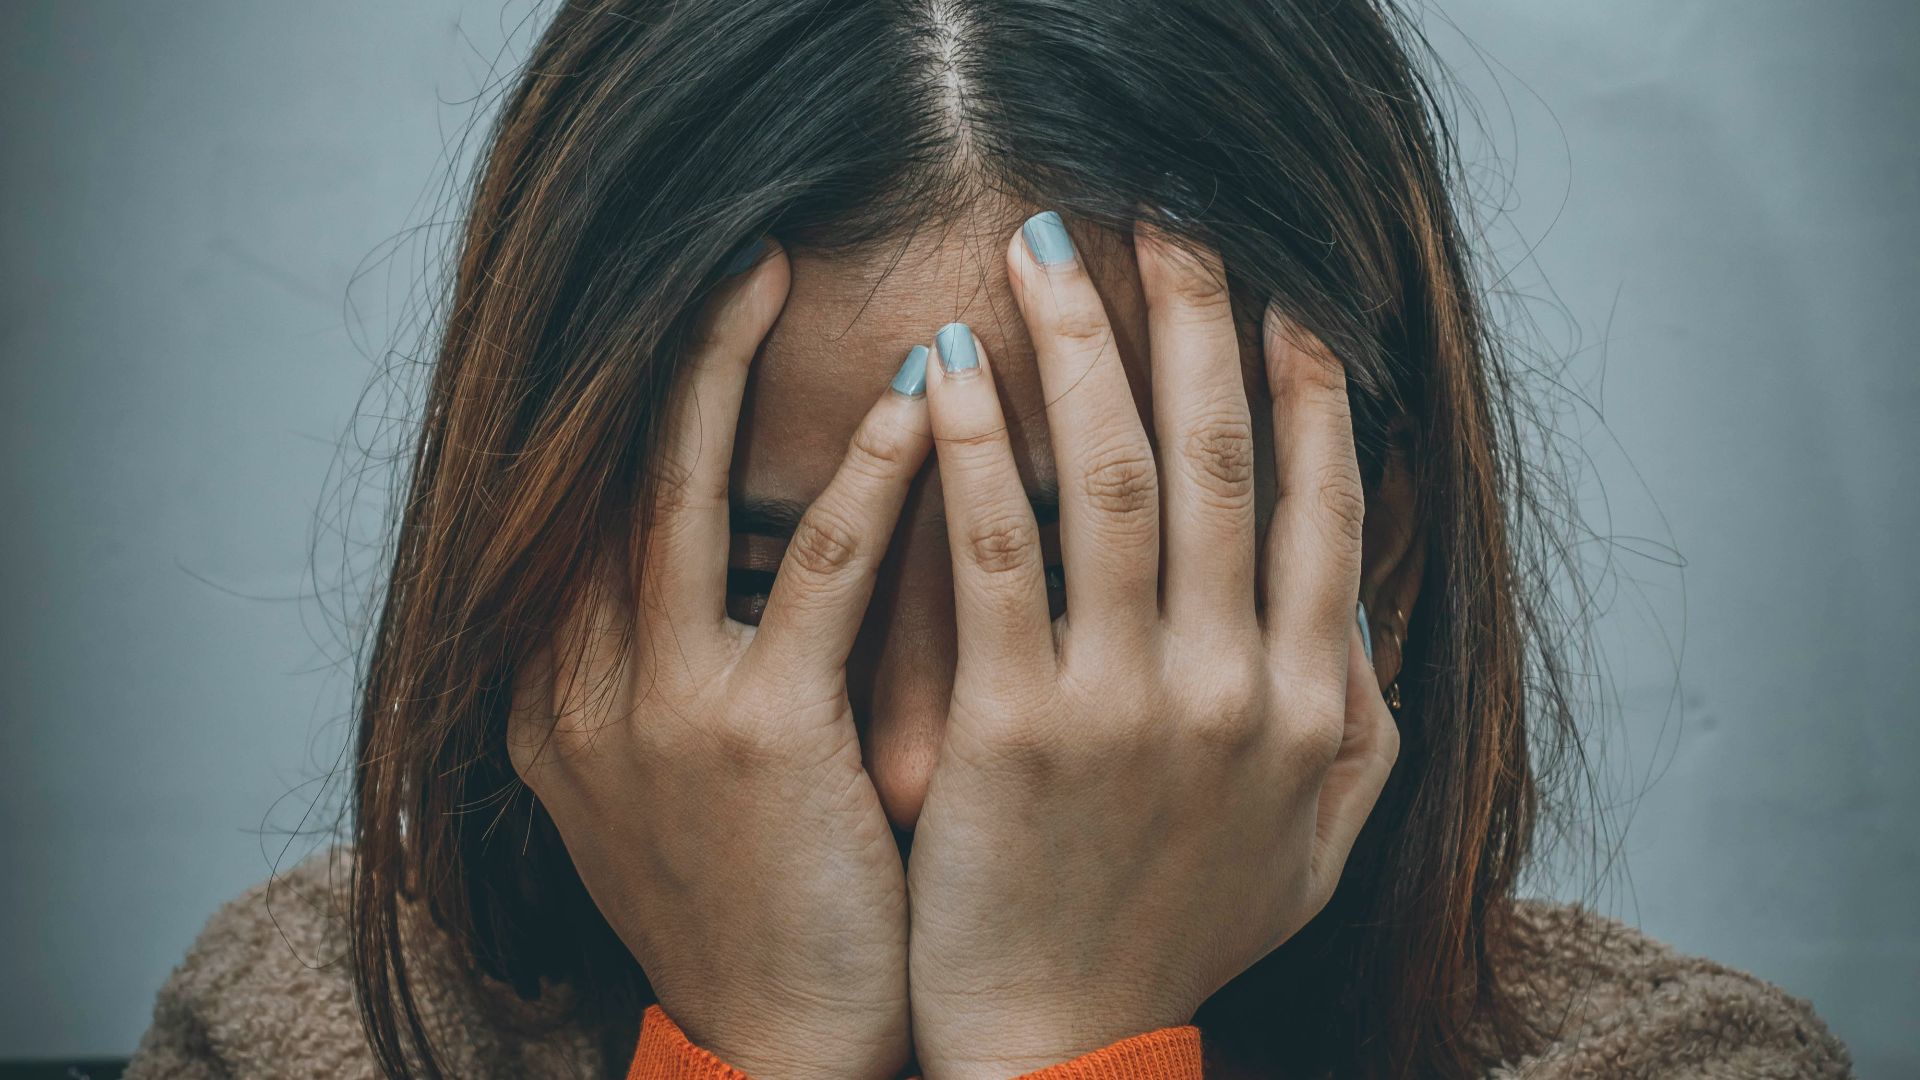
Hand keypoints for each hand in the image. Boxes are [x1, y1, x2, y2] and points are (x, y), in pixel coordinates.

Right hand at [507, 240, 927, 1079]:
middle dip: (665, 355)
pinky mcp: (753, 737)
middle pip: (608, 475)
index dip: (634, 401)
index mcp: (557, 694)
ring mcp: (654, 709)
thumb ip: (673, 665)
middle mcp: (578, 686)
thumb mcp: (672, 781)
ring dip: (726, 373)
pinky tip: (915, 405)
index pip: (584, 509)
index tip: (695, 313)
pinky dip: (865, 481)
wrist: (770, 1049)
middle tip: (734, 252)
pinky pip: (812, 575)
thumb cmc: (753, 904)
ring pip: (681, 496)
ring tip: (775, 272)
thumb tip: (746, 549)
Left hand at [905, 213, 1400, 1077]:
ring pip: (1115, 482)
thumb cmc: (1180, 931)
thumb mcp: (1314, 839)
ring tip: (1044, 254)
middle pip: (1221, 460)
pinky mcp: (1020, 728)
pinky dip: (974, 452)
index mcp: (1316, 703)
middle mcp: (1241, 689)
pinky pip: (998, 556)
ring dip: (1083, 350)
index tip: (1279, 292)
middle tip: (1167, 220)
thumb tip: (1363, 590)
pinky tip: (946, 371)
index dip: (1303, 384)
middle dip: (1196, 322)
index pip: (1321, 504)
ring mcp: (1132, 705)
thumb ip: (1358, 712)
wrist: (1071, 1050)